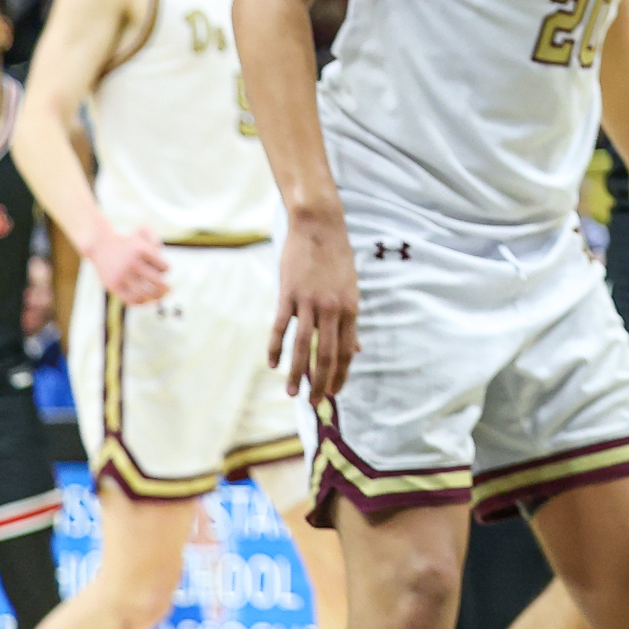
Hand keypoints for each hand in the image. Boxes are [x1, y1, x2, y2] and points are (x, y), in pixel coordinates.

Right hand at [86, 220, 171, 308]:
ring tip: (159, 299)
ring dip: (155, 298)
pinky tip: (145, 301)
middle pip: (157, 282)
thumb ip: (156, 241)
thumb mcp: (142, 233)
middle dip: (166, 288)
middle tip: (169, 290)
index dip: (166, 270)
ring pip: (144, 293)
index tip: (163, 270)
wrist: (101, 245)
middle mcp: (133, 263)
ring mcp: (122, 275)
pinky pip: (130, 299)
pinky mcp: (113, 285)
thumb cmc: (127, 242)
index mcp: (142, 250)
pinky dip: (140, 302)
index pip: (163, 268)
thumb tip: (163, 263)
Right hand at [268, 216, 360, 401]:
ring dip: (296, 373)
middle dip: (321, 382)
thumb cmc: (336, 259)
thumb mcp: (351, 288)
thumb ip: (351, 322)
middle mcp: (333, 308)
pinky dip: (275, 348)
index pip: (346, 351)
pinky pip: (280, 328)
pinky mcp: (289, 294)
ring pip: (303, 346)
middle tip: (314, 403)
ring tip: (292, 393)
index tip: (334, 392)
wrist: (319, 226)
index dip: (340, 374)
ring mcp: (310, 301)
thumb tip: (357, 350)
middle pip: (326, 354)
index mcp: (351, 307)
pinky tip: (272, 364)